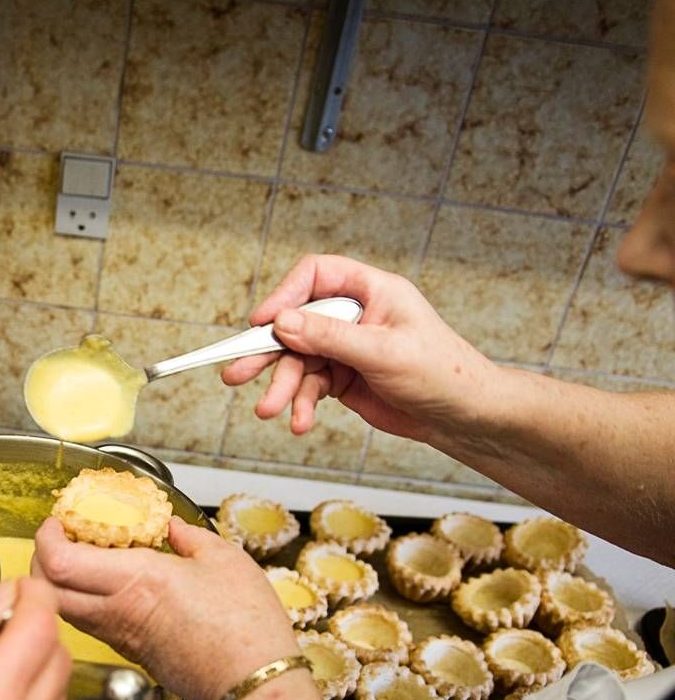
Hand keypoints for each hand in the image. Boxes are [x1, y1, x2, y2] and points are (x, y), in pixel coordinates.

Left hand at [32, 517, 296, 699]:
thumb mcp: (223, 559)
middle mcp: (116, 612)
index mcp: (134, 580)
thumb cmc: (245, 624)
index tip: (57, 523)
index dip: (45, 539)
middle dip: (41, 562)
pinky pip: (92, 626)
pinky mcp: (132, 655)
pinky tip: (110, 589)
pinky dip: (85, 604)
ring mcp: (121, 638)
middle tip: (59, 541)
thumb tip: (172, 527)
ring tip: (84, 561)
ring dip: (61, 585)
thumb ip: (189, 537)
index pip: (59, 562)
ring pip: (66, 611)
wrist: (253, 682)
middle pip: (48, 591)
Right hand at [220, 255, 500, 443]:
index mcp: (372, 291)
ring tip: (269, 410)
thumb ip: (330, 337)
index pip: (316, 276)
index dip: (285, 295)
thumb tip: (282, 323)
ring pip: (299, 362)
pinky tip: (299, 422)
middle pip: (297, 324)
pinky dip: (301, 405)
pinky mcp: (343, 378)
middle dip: (268, 352)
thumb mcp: (383, 352)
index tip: (262, 322)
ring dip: (283, 387)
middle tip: (236, 373)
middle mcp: (355, 316)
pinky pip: (310, 387)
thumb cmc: (441, 373)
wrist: (462, 416)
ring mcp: (346, 348)